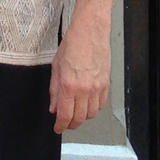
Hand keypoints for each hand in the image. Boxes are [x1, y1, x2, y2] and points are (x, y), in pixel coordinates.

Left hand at [48, 17, 108, 132]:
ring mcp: (97, 88)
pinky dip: (94, 108)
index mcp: (68, 85)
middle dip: (71, 124)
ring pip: (91, 114)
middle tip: (65, 122)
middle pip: (79, 118)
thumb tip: (53, 107)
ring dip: (83, 117)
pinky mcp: (106, 84)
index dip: (60, 126)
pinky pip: (101, 104)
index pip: (64, 115)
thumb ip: (54, 89)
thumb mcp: (56, 66)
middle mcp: (84, 89)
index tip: (57, 128)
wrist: (90, 31)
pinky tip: (87, 104)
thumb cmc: (72, 43)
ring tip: (76, 113)